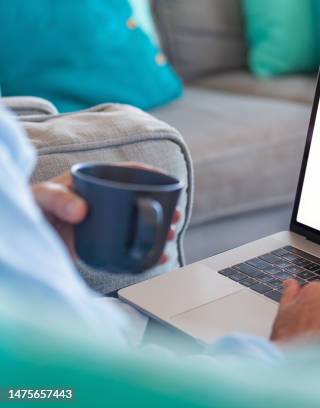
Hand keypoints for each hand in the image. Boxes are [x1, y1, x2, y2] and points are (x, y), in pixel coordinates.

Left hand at [31, 163, 179, 263]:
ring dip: (158, 231)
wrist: (20, 236)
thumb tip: (82, 210)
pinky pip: (128, 248)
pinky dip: (144, 254)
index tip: (168, 182)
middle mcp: (105, 201)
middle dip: (163, 208)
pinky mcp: (101, 244)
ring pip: (139, 225)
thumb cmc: (32, 207)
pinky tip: (156, 258)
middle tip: (176, 217)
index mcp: (94, 181)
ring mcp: (105, 223)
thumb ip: (58, 199)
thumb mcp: (42, 197)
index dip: (150, 174)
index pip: (128, 172)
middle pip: (141, 201)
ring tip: (168, 238)